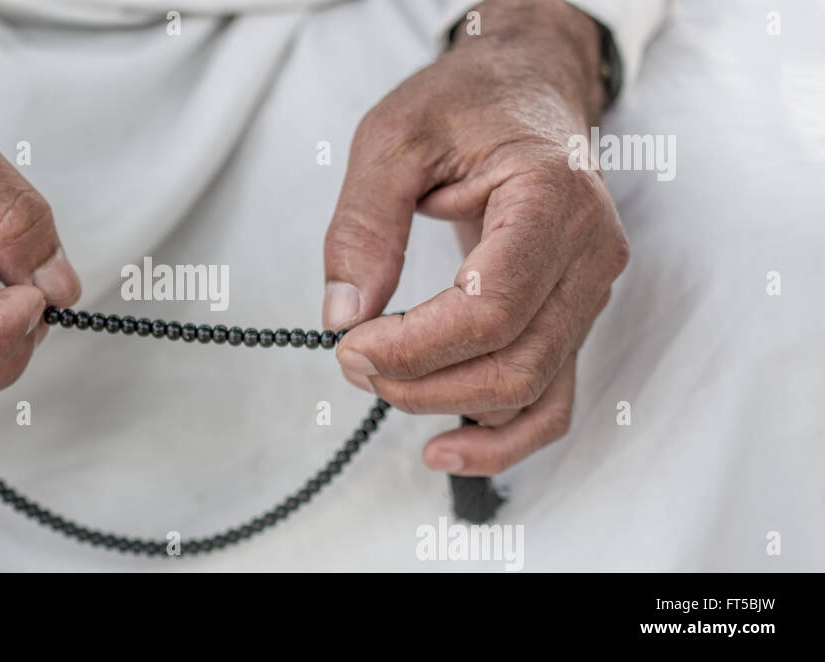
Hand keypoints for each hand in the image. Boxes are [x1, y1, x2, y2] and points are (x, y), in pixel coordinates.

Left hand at [321, 0, 628, 474]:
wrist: (528, 89)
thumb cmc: (467, 104)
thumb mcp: (392, 138)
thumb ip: (363, 224)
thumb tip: (344, 315)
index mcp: (553, 199)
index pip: (491, 309)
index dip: (414, 346)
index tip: (350, 342)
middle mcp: (589, 256)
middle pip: (512, 364)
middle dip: (419, 382)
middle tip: (350, 358)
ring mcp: (589, 294)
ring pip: (530, 393)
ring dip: (445, 407)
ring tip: (378, 381)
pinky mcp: (572, 319)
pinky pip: (550, 402)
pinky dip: (500, 439)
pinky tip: (442, 449)